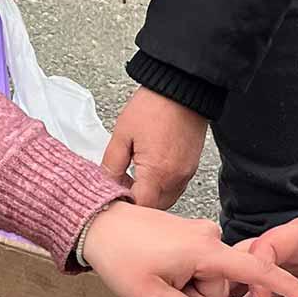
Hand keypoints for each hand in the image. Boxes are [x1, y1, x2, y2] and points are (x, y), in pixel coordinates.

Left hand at [83, 202, 297, 296]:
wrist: (97, 224)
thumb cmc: (119, 254)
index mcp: (205, 250)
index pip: (257, 270)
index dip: (285, 288)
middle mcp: (209, 237)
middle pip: (225, 285)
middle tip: (167, 291)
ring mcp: (200, 234)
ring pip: (211, 277)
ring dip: (190, 287)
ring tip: (160, 278)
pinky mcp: (191, 234)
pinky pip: (201, 265)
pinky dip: (186, 275)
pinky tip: (162, 270)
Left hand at [103, 87, 207, 209]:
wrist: (182, 88)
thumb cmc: (153, 106)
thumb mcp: (122, 134)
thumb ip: (111, 164)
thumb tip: (106, 183)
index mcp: (157, 172)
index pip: (141, 207)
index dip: (125, 206)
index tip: (113, 198)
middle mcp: (175, 178)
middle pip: (154, 208)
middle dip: (136, 203)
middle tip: (119, 189)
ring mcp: (186, 174)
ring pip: (165, 200)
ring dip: (149, 196)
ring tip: (132, 179)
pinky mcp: (191, 167)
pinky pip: (174, 188)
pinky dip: (160, 187)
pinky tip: (148, 173)